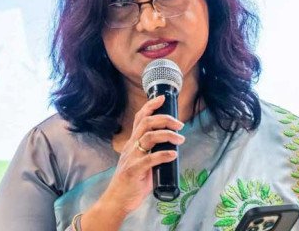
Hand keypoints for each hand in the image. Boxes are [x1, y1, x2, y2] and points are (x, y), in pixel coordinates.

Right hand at [82, 95, 184, 228]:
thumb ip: (153, 152)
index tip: (162, 98)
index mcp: (133, 143)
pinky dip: (163, 155)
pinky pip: (150, 159)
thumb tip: (172, 148)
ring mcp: (132, 158)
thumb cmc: (132, 181)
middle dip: (165, 119)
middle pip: (146, 123)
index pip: (140, 118)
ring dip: (167, 135)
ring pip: (149, 137)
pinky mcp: (134, 171)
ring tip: (180, 139)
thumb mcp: (142, 161)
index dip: (150, 106)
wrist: (117, 200)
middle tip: (180, 124)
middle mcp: (131, 147)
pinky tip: (173, 154)